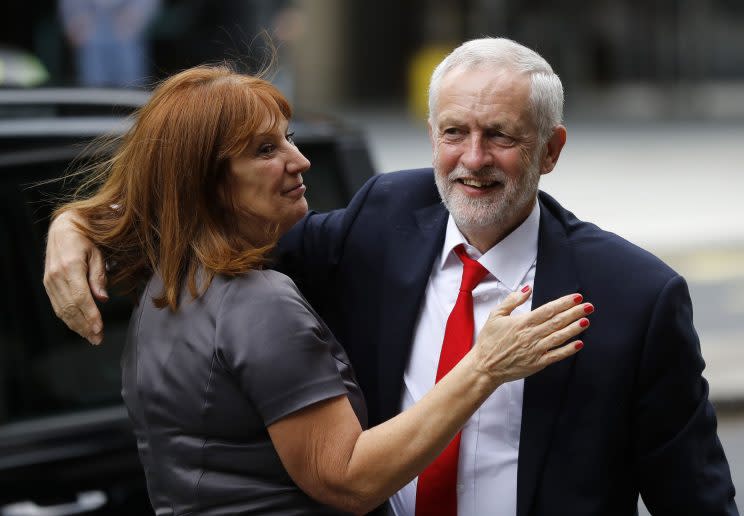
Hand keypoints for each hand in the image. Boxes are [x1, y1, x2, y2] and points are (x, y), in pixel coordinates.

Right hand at [43, 210, 107, 343]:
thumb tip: (103, 299)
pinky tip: (79, 326)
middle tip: (98, 340)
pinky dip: (68, 318)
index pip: (81, 298)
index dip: (90, 315)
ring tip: (91, 337)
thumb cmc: (85, 238)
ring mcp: (49, 281)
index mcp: (70, 267)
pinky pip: (57, 305)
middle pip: (71, 307)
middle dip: (85, 326)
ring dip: (76, 326)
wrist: (63, 228)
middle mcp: (56, 276)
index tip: (99, 329)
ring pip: (62, 309)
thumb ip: (99, 277)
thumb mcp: (97, 253)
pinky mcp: (48, 283)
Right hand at [473, 287, 590, 384]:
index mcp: (522, 322)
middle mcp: (531, 335)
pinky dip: (568, 350)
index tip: (576, 297)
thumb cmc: (489, 341)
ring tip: (586, 321)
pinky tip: (578, 343)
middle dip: (574, 313)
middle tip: (588, 306)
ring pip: (559, 337)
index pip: (548, 310)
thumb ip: (512, 301)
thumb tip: (527, 289)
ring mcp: (535, 350)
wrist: (485, 366)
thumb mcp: (496, 315)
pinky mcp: (537, 363)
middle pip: (557, 321)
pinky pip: (556, 355)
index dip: (564, 303)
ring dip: (574, 328)